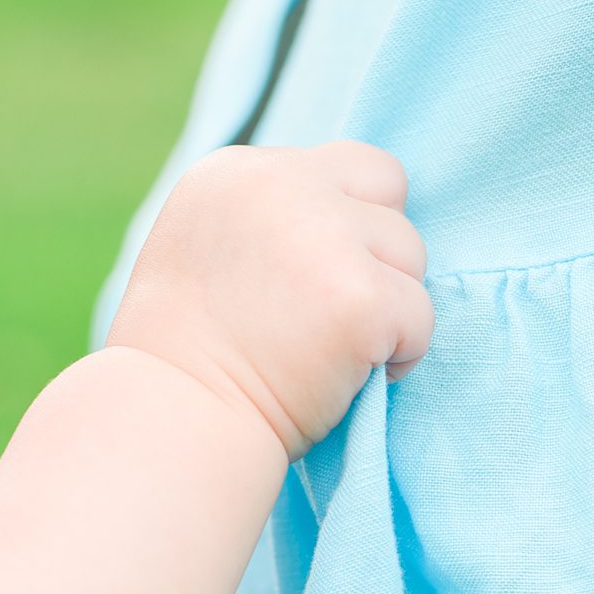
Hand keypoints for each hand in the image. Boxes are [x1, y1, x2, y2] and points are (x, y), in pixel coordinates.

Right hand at [107, 142, 432, 457]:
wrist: (171, 427)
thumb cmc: (185, 362)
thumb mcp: (204, 253)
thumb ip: (267, 218)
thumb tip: (348, 217)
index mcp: (234, 173)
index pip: (349, 167)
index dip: (349, 223)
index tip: (312, 282)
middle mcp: (279, 184)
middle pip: (389, 194)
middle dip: (377, 254)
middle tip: (326, 316)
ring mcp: (324, 236)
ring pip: (411, 254)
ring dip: (389, 306)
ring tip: (329, 351)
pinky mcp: (361, 296)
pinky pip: (422, 315)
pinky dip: (401, 355)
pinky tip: (347, 378)